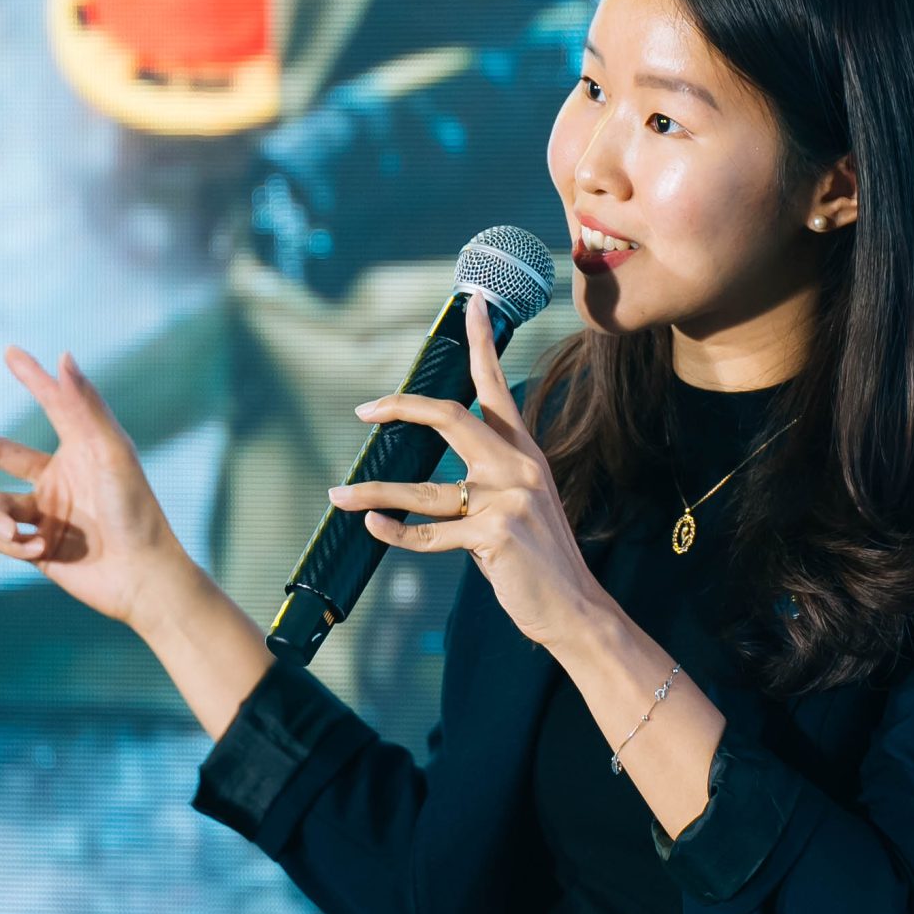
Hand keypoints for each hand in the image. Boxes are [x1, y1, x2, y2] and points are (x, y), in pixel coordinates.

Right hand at [0, 346, 190, 629]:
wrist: (140, 576)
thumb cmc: (134, 509)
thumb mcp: (111, 452)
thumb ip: (84, 405)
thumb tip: (63, 356)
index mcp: (81, 448)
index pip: (50, 404)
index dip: (31, 378)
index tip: (11, 352)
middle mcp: (59, 477)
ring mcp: (47, 512)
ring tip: (25, 537)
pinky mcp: (38, 547)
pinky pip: (3, 540)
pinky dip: (16, 545)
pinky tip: (46, 553)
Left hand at [334, 289, 607, 649]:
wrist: (574, 608)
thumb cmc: (540, 561)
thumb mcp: (523, 506)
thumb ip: (487, 484)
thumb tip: (435, 484)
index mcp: (524, 454)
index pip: (496, 387)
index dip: (481, 343)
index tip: (470, 305)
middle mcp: (517, 468)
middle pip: (450, 417)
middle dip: (401, 406)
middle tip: (365, 409)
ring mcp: (507, 500)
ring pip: (424, 488)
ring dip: (373, 492)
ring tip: (338, 496)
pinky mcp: (494, 536)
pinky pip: (429, 533)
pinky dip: (396, 532)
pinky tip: (373, 528)